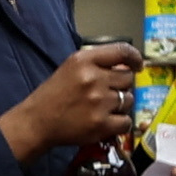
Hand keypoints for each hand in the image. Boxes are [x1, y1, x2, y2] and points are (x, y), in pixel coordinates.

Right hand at [0, 44, 140, 159]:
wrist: (37, 122)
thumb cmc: (54, 95)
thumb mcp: (71, 68)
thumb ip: (97, 64)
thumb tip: (127, 66)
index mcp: (84, 60)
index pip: (122, 51)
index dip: (135, 57)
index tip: (138, 65)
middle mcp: (93, 78)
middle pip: (128, 78)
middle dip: (122, 85)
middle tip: (108, 93)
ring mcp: (98, 102)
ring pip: (129, 100)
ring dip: (121, 105)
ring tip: (103, 108)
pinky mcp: (101, 124)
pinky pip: (126, 121)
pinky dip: (120, 123)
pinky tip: (107, 122)